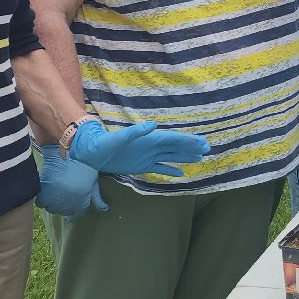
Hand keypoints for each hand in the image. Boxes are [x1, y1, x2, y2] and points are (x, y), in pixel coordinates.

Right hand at [36, 144, 107, 221]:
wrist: (66, 152)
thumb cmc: (84, 164)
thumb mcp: (94, 181)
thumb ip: (97, 198)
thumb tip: (104, 210)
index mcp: (82, 202)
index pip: (77, 215)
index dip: (75, 210)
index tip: (73, 205)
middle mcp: (68, 205)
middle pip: (64, 212)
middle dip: (64, 206)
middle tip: (64, 195)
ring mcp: (55, 200)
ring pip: (52, 209)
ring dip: (53, 203)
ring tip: (55, 193)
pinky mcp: (43, 193)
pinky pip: (41, 203)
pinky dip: (43, 198)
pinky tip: (46, 191)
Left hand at [68, 118, 209, 176]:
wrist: (91, 153)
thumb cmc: (104, 144)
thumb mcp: (119, 137)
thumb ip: (136, 131)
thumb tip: (153, 125)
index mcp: (149, 139)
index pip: (172, 139)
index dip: (187, 141)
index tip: (200, 142)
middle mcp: (152, 147)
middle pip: (176, 147)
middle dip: (191, 147)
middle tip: (207, 149)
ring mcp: (148, 157)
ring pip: (171, 157)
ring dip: (185, 157)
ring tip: (199, 158)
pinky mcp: (142, 166)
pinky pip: (160, 168)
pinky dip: (170, 170)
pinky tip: (180, 173)